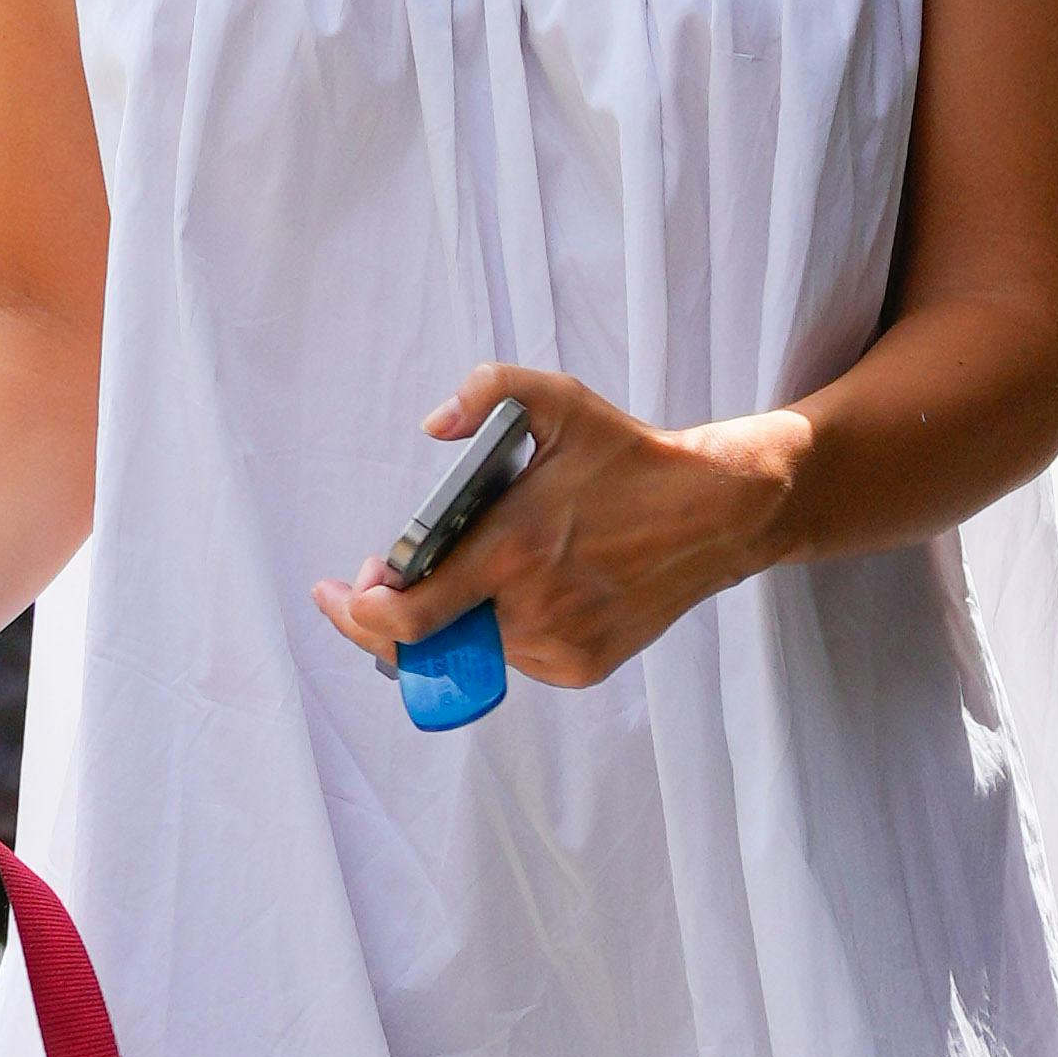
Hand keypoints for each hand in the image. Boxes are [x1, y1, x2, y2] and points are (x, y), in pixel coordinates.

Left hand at [310, 364, 803, 694]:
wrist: (715, 513)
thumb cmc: (630, 458)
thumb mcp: (559, 401)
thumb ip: (488, 389)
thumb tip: (433, 425)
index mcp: (514, 550)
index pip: (409, 616)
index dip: (358, 613)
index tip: (342, 587)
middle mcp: (533, 608)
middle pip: (427, 645)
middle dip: (387, 624)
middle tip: (373, 591)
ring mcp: (560, 645)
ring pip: (472, 651)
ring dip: (452, 622)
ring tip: (467, 576)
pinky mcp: (582, 667)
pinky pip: (515, 660)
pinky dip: (500, 632)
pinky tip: (520, 593)